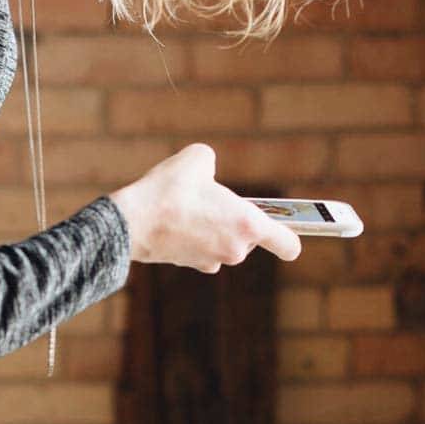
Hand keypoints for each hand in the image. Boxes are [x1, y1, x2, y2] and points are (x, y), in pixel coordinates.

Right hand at [110, 143, 300, 271]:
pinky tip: (176, 220)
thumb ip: (212, 163)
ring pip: (224, 243)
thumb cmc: (169, 189)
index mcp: (248, 224)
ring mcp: (213, 261)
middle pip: (250, 238)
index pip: (287, 244)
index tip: (292, 233)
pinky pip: (203, 249)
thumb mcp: (197, 158)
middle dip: (235, 221)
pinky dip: (194, 237)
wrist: (132, 221)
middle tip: (213, 202)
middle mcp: (236, 249)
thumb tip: (205, 170)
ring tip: (189, 209)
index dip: (291, 238)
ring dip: (214, 229)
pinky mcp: (192, 265)